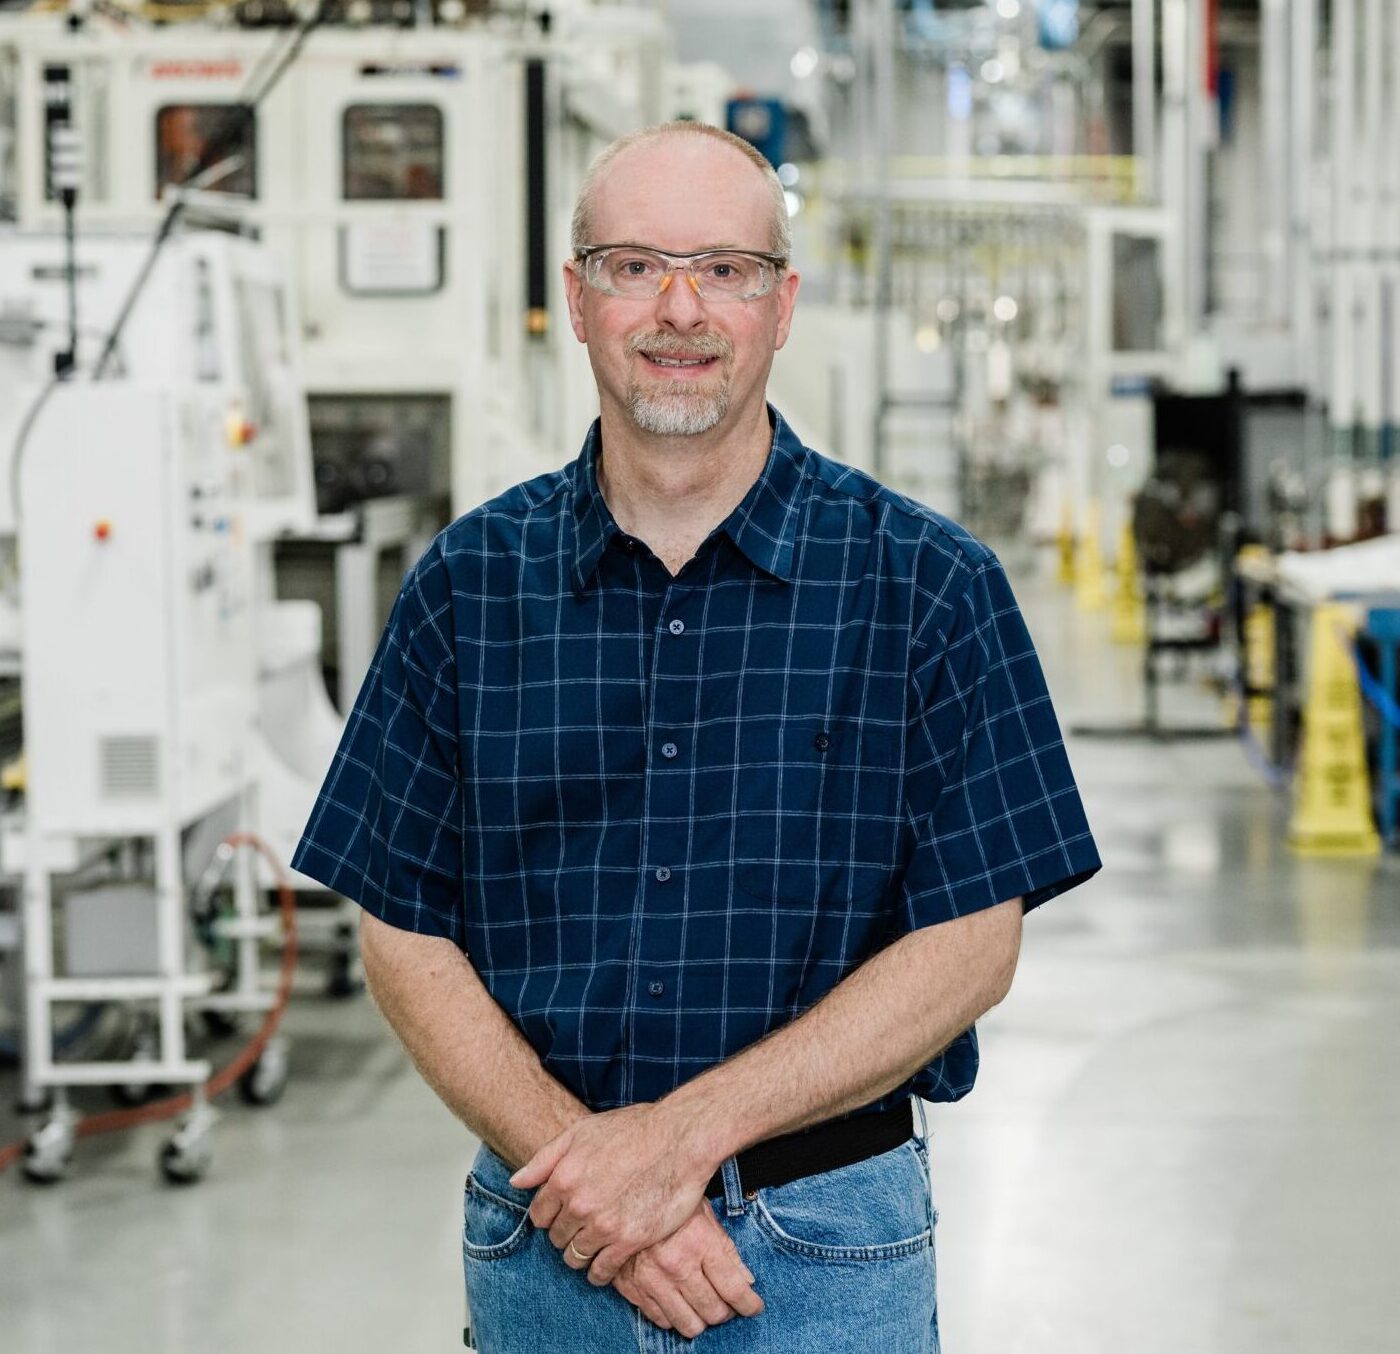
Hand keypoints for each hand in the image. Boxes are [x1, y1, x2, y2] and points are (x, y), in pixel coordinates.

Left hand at [510, 1102, 713, 1283]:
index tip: (563, 1214)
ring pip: (575, 1257)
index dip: (550, 1215)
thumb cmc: (633, 1130)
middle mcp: (579, 1204)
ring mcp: (603, 1224)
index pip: (539, 1215)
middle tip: (583, 1226)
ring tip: (594, 1245)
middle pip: (557, 1238)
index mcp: (564, 1177)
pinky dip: (600, 1272)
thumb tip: (516, 1181)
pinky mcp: (628, 1241)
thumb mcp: (582, 1131)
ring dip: (581, 1254)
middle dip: (566, 1233)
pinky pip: (602, 1272)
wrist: (679, 1139)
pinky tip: (606, 1263)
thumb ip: (545, 1158)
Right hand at [613, 1201, 763, 1339]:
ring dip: (702, 1319)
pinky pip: (661, 1320)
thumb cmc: (670, 1200)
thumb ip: (727, 1249)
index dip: (749, 1304)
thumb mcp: (705, 1215)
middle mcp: (676, 1265)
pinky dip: (674, 1316)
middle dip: (727, 1313)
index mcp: (699, 1243)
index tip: (754, 1307)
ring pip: (689, 1325)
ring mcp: (652, 1280)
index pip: (733, 1289)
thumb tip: (746, 1281)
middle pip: (714, 1312)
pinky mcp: (633, 1288)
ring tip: (704, 1305)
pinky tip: (679, 1300)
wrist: (623, 1194)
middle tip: (729, 1304)